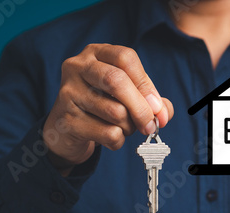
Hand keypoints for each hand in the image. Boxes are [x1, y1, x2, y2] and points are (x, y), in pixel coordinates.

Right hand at [43, 44, 173, 174]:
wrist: (66, 131)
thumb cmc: (102, 107)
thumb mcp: (127, 96)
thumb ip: (151, 100)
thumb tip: (164, 113)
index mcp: (96, 53)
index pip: (126, 58)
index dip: (145, 84)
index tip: (157, 106)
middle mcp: (78, 67)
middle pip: (117, 81)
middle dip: (141, 108)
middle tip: (150, 125)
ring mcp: (68, 92)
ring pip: (115, 111)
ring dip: (129, 127)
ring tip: (123, 128)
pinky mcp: (66, 120)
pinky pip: (107, 133)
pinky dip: (118, 140)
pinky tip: (111, 138)